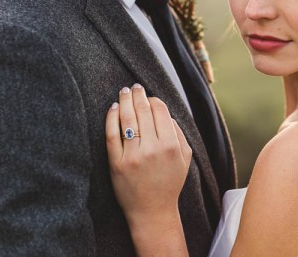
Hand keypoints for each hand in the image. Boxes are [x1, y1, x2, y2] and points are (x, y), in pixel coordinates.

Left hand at [105, 84, 191, 225]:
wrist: (152, 211)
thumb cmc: (170, 182)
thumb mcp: (185, 158)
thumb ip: (179, 133)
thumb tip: (165, 112)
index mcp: (171, 145)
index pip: (161, 111)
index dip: (154, 100)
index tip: (150, 97)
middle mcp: (152, 148)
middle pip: (143, 111)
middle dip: (138, 95)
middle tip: (134, 86)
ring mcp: (133, 156)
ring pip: (127, 119)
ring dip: (125, 100)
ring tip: (124, 91)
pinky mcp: (117, 163)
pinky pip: (111, 134)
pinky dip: (112, 118)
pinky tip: (113, 108)